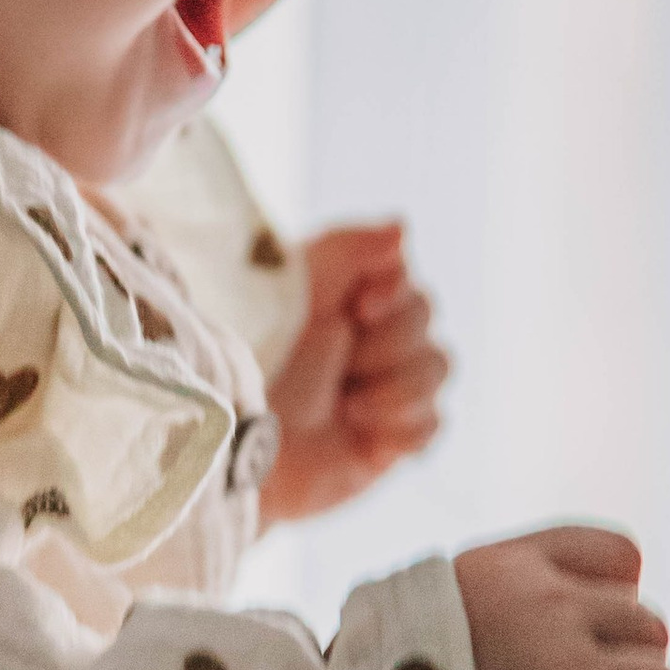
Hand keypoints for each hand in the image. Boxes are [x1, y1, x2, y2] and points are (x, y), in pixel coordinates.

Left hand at [258, 220, 448, 523]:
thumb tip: (403, 226)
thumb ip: (347, 250)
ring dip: (398, 388)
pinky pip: (431, 425)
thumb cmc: (253, 360)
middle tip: (343, 363)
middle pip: (427, 325)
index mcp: (348, 301)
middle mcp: (371, 341)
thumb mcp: (294, 292)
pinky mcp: (386, 440)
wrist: (232, 443)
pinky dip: (404, 427)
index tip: (360, 308)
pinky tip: (363, 430)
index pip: (407, 285)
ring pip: (437, 368)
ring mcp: (382, 390)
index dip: (394, 296)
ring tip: (350, 407)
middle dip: (387, 345)